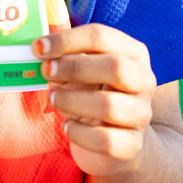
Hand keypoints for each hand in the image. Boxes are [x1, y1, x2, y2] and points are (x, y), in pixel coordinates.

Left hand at [34, 23, 156, 176]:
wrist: (116, 141)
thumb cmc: (93, 94)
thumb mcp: (83, 70)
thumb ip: (66, 55)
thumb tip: (38, 47)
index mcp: (133, 53)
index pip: (102, 36)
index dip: (67, 40)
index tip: (38, 47)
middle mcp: (144, 81)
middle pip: (116, 67)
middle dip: (74, 68)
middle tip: (46, 72)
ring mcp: (141, 114)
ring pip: (109, 105)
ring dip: (71, 101)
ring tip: (53, 99)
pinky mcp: (133, 145)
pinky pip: (106, 140)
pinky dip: (79, 133)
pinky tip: (67, 127)